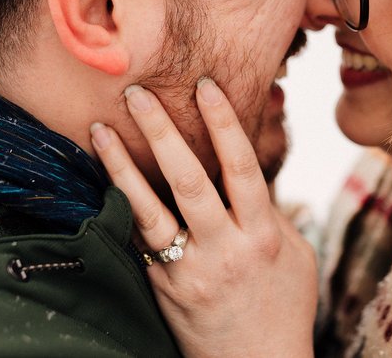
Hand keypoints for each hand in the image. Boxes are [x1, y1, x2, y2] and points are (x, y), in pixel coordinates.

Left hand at [90, 78, 316, 357]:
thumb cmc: (283, 306)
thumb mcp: (294, 255)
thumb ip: (269, 211)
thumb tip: (246, 168)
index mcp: (262, 235)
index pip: (242, 167)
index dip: (224, 123)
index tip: (205, 85)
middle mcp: (224, 250)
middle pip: (188, 180)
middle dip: (162, 131)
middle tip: (137, 92)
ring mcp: (188, 271)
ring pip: (148, 210)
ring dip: (121, 166)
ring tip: (99, 129)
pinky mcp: (162, 287)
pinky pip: (137, 240)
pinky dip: (118, 206)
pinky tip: (97, 178)